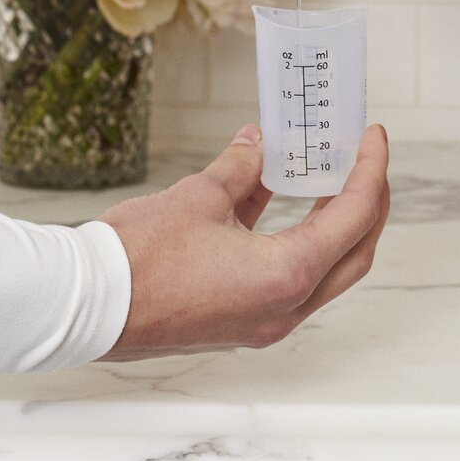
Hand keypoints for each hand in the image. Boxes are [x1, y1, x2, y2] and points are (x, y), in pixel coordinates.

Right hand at [98, 124, 390, 359]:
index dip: (371, 171)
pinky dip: (293, 241)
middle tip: (365, 161)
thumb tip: (258, 145)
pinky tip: (278, 200)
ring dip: (333, 225)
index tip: (374, 138)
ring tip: (328, 177)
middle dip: (368, 204)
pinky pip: (285, 279)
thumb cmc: (138, 257)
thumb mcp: (199, 197)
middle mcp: (285, 308)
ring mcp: (263, 321)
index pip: (355, 218)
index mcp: (287, 276)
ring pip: (324, 272)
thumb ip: (241, 169)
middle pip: (355, 254)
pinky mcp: (239, 322)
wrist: (86, 307)